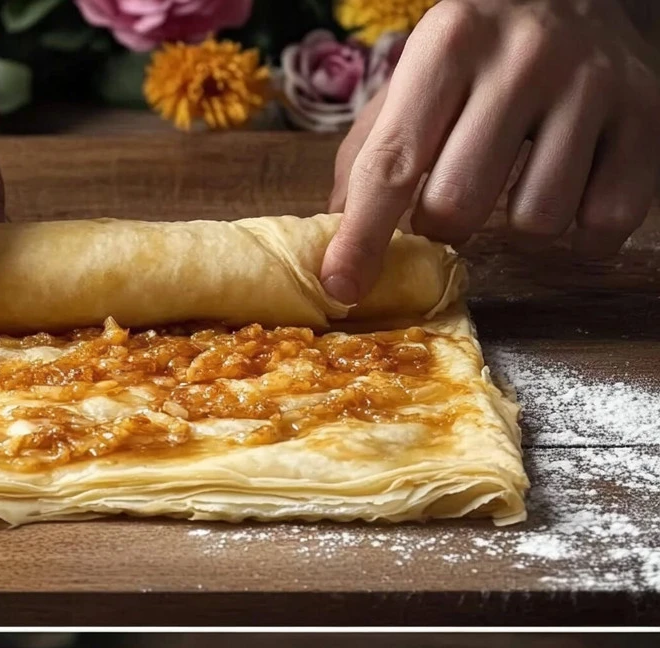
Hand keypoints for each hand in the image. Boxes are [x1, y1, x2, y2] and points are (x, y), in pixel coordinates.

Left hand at [321, 0, 659, 304]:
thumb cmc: (479, 58)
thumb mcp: (414, 84)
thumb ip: (370, 161)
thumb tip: (337, 254)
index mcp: (450, 42)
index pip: (393, 164)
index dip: (363, 238)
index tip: (343, 286)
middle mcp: (523, 55)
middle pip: (459, 206)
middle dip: (444, 226)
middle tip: (454, 202)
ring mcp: (592, 84)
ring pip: (535, 222)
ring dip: (518, 226)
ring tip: (521, 182)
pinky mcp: (645, 117)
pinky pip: (604, 222)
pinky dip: (582, 231)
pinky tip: (572, 190)